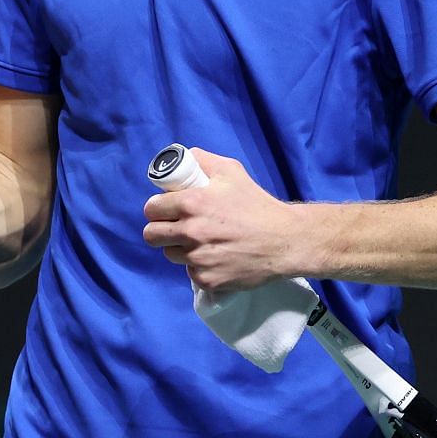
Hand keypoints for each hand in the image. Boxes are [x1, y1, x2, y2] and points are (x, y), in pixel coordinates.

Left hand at [140, 149, 304, 291]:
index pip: (151, 209)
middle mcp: (191, 232)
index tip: (165, 210)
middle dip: (160, 230)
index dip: (157, 209)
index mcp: (191, 203)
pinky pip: (190, 272)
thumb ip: (201, 160)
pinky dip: (198, 266)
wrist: (285, 241)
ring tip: (200, 242)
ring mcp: (198, 258)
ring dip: (179, 248)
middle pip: (151, 235)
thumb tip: (181, 158)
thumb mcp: (231, 171)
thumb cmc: (257, 205)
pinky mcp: (206, 279)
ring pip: (170, 254)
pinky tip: (215, 257)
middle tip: (175, 228)